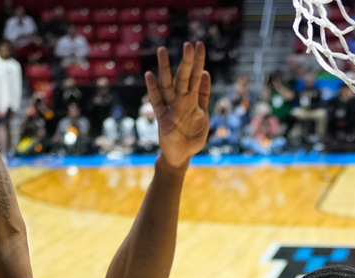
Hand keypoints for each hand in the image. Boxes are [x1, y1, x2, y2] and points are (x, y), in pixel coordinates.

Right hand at [148, 43, 210, 168]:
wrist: (181, 156)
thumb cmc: (192, 135)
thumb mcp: (203, 114)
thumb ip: (203, 95)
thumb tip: (205, 73)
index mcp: (192, 99)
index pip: (196, 77)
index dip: (198, 62)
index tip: (200, 44)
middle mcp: (180, 101)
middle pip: (184, 78)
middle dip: (187, 62)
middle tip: (189, 44)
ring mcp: (171, 108)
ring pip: (168, 85)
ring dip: (165, 68)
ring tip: (163, 50)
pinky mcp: (163, 119)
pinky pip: (157, 102)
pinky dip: (153, 89)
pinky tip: (149, 75)